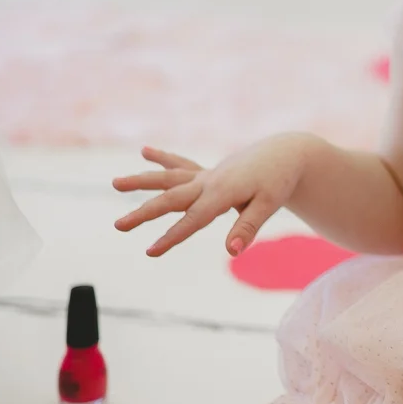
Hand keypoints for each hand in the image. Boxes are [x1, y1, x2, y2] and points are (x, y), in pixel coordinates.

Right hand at [112, 135, 312, 258]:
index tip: (150, 251)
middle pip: (171, 198)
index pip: (193, 219)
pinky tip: (145, 152)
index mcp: (222, 192)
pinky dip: (164, 158)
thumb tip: (232, 251)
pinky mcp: (210, 172)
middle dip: (144, 213)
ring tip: (115, 183)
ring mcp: (207, 175)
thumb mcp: (269, 205)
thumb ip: (248, 227)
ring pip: (169, 177)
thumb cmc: (279, 181)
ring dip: (142, 181)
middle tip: (118, 225)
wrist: (287, 153)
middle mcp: (209, 181)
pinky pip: (182, 165)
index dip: (171, 236)